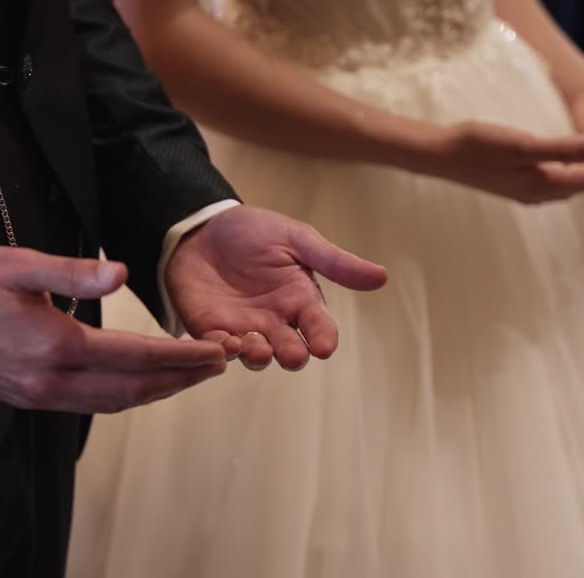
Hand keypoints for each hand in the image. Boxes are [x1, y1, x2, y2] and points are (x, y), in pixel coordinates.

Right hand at [0, 246, 227, 413]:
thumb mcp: (19, 265)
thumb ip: (73, 272)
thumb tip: (122, 274)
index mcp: (54, 345)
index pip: (133, 356)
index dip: (178, 356)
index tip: (213, 350)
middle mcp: (50, 380)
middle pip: (131, 389)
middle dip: (179, 379)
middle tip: (217, 365)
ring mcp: (39, 396)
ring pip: (113, 402)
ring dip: (156, 392)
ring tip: (190, 377)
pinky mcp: (29, 399)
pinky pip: (89, 405)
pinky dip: (125, 396)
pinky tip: (142, 385)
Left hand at [165, 205, 388, 371]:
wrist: (202, 226)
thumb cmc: (253, 231)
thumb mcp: (296, 239)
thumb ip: (333, 261)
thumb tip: (382, 276)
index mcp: (300, 299)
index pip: (320, 327)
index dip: (323, 339)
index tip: (323, 347)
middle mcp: (276, 320)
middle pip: (291, 349)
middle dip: (293, 355)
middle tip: (292, 354)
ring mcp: (244, 327)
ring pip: (257, 355)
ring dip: (258, 356)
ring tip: (257, 347)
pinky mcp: (211, 329)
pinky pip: (219, 348)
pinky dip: (222, 351)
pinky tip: (225, 344)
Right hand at [415, 120, 583, 203]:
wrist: (439, 155)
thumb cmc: (477, 145)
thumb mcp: (522, 144)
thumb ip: (563, 148)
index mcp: (543, 186)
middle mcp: (540, 193)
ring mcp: (529, 190)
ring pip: (577, 180)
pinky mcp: (519, 183)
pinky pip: (561, 178)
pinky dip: (580, 165)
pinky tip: (583, 153)